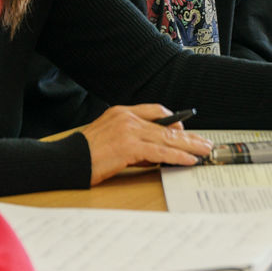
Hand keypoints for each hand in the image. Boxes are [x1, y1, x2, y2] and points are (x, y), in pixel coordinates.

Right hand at [79, 104, 213, 185]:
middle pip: (166, 125)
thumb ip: (134, 141)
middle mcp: (127, 117)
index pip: (155, 110)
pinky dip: (177, 157)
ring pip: (167, 138)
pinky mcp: (129, 147)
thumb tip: (156, 154)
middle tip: (205, 143)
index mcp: (121, 112)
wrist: (66, 160)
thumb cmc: (85, 154)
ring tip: (204, 152)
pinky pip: (160, 152)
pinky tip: (188, 161)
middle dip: (189, 136)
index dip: (173, 121)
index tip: (185, 131)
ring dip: (189, 147)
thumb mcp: (111, 139)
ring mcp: (128, 131)